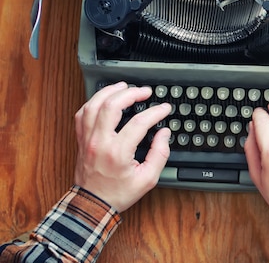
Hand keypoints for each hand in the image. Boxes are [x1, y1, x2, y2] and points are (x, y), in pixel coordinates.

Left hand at [73, 82, 171, 211]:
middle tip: (144, 92)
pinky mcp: (81, 139)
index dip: (155, 112)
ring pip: (94, 105)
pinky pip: (82, 113)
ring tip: (124, 87)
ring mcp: (87, 139)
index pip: (139, 122)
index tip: (164, 109)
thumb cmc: (119, 193)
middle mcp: (100, 142)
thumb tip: (164, 134)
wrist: (93, 204)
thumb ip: (159, 154)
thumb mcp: (148, 179)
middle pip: (112, 105)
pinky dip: (94, 102)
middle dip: (131, 93)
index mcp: (118, 152)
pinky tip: (104, 98)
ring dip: (110, 92)